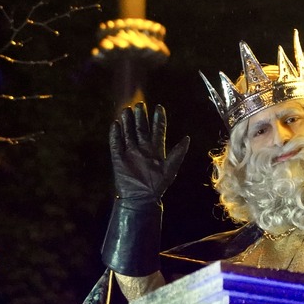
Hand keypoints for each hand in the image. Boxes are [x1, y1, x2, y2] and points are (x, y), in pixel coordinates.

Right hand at [101, 103, 188, 275]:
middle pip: (141, 129)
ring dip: (127, 122)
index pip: (157, 130)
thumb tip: (187, 138)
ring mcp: (130, 153)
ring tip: (127, 110)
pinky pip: (116, 144)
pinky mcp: (118, 159)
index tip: (158, 107)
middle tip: (140, 105)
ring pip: (128, 133)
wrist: (142, 199)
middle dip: (140, 117)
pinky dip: (115, 134)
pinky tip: (115, 124)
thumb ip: (178, 153)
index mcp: (156, 150)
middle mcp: (143, 149)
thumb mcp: (171, 168)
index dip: (158, 119)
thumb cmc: (158, 185)